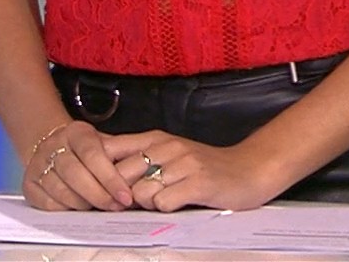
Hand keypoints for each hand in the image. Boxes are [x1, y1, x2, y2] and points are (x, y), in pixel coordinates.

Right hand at [23, 120, 132, 211]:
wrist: (52, 145)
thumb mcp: (105, 142)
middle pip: (76, 174)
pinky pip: (48, 203)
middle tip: (116, 207)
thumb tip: (148, 171)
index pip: (93, 154)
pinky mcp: (29, 184)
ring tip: (101, 208)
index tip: (126, 197)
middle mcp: (54, 145)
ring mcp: (38, 164)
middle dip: (99, 195)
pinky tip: (81, 208)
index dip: (110, 178)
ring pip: (61, 191)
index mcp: (76, 132)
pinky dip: (66, 209)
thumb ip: (123, 154)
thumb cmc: (87, 148)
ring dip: (84, 204)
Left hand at [101, 130, 285, 211]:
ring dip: (147, 204)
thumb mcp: (168, 154)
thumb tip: (99, 167)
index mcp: (156, 138)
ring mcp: (184, 163)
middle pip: (121, 175)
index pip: (111, 148)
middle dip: (123, 195)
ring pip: (141, 191)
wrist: (249, 170)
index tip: (102, 187)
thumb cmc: (205, 167)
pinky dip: (166, 209)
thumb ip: (137, 156)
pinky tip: (178, 204)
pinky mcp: (199, 182)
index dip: (99, 171)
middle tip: (138, 203)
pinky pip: (164, 202)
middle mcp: (168, 146)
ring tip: (163, 201)